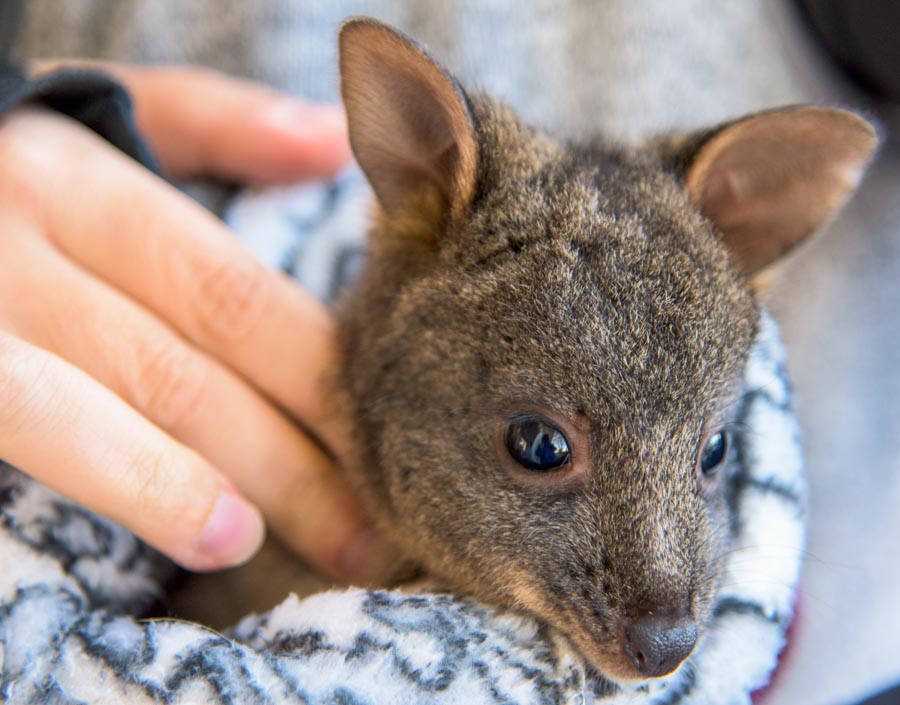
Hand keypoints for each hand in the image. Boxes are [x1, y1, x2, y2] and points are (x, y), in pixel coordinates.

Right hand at [0, 64, 391, 579]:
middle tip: (377, 530)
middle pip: (191, 364)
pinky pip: (41, 431)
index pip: (228, 294)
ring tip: (316, 544)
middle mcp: (20, 241)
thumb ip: (209, 124)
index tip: (392, 434)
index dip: (318, 375)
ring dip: (224, 483)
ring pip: (122, 405)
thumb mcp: (87, 119)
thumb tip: (329, 140)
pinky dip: (132, 483)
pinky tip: (210, 533)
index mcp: (76, 181)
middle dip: (299, 457)